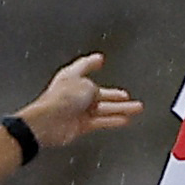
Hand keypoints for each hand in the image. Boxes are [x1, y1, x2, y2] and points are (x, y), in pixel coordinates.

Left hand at [16, 53, 141, 148]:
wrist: (48, 122)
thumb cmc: (60, 99)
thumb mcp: (85, 85)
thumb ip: (95, 89)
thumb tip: (99, 96)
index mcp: (72, 77)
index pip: (84, 66)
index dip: (92, 62)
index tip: (100, 59)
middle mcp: (75, 93)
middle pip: (98, 92)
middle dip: (113, 94)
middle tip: (126, 95)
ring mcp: (77, 110)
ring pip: (103, 109)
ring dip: (120, 109)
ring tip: (136, 108)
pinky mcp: (80, 125)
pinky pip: (100, 121)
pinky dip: (113, 120)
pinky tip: (124, 120)